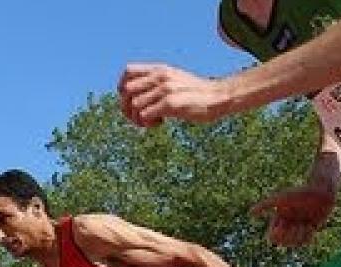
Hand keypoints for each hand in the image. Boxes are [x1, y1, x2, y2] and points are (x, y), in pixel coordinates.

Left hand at [118, 63, 234, 126]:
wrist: (219, 96)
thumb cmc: (196, 93)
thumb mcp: (175, 79)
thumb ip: (157, 82)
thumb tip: (136, 97)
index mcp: (160, 69)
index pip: (127, 71)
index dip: (122, 87)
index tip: (131, 101)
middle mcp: (160, 76)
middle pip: (126, 90)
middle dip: (126, 107)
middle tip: (138, 117)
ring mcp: (165, 89)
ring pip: (134, 105)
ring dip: (138, 118)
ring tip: (153, 121)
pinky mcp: (170, 103)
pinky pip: (144, 115)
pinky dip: (147, 123)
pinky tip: (160, 123)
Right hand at [252, 185, 336, 247]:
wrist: (320, 192)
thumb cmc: (300, 193)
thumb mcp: (280, 199)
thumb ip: (265, 205)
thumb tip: (250, 212)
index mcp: (279, 218)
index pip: (272, 236)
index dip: (277, 235)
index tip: (282, 227)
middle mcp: (288, 224)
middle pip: (282, 242)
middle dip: (289, 235)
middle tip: (297, 225)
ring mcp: (298, 227)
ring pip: (294, 243)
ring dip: (299, 235)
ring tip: (305, 224)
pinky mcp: (309, 229)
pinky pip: (304, 242)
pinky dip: (307, 236)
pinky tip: (311, 227)